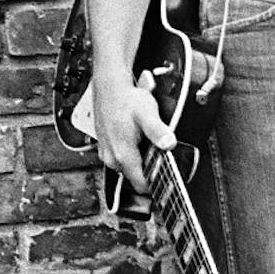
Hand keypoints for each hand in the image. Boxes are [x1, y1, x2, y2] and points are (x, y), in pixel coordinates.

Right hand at [93, 70, 175, 194]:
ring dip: (140, 161)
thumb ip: (158, 131)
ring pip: (128, 167)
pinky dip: (131, 153)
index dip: (156, 185)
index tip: (168, 180)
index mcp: (123, 155)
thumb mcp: (148, 114)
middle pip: (135, 176)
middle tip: (163, 158)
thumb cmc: (127, 100)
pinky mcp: (105, 147)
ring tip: (151, 145)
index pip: (141, 184)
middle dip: (149, 170)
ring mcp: (107, 154)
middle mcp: (112, 159)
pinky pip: (121, 158)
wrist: (110, 88)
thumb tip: (170, 144)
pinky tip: (139, 139)